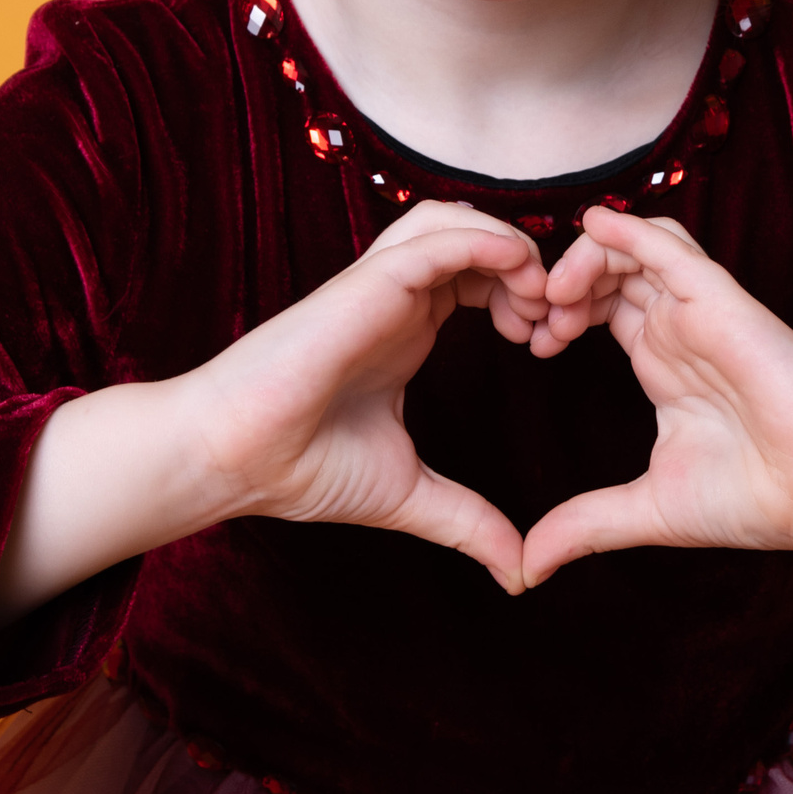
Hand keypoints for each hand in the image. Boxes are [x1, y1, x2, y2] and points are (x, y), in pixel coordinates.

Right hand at [184, 199, 548, 591]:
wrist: (236, 460)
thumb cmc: (302, 467)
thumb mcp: (410, 493)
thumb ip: (468, 521)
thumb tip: (518, 574)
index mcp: (407, 327)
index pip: (480, 277)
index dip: (526, 295)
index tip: (550, 344)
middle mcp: (396, 297)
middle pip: (476, 238)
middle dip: (529, 266)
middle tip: (556, 320)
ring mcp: (380, 285)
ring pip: (454, 219)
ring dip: (509, 245)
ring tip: (535, 299)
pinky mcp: (367, 282)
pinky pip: (437, 237)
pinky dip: (487, 242)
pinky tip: (517, 277)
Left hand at [519, 208, 792, 587]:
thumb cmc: (760, 500)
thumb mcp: (649, 510)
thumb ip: (585, 525)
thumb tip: (526, 569)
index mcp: (663, 362)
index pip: (601, 305)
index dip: (557, 310)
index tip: (530, 344)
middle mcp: (680, 328)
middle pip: (609, 268)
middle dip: (560, 282)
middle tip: (532, 319)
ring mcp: (702, 312)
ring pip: (636, 246)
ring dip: (585, 256)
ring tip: (556, 294)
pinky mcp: (725, 304)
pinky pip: (671, 247)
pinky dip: (629, 230)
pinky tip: (592, 228)